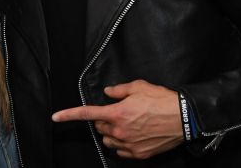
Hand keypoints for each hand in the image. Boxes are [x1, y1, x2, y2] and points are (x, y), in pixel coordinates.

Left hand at [52, 80, 184, 158]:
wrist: (184, 118)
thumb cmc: (162, 100)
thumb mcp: (139, 86)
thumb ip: (119, 90)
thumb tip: (107, 93)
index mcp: (117, 113)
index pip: (87, 114)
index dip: (68, 115)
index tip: (55, 117)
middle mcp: (120, 131)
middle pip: (99, 127)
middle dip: (104, 120)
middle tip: (119, 112)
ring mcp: (128, 144)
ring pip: (108, 141)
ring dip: (111, 133)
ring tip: (127, 124)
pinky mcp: (138, 154)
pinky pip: (121, 151)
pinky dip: (123, 144)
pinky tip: (134, 135)